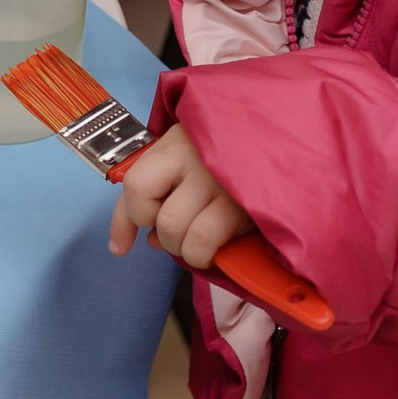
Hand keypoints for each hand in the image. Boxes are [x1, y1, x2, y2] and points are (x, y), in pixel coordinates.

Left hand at [109, 125, 254, 270]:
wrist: (278, 146)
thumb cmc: (223, 158)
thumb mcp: (179, 163)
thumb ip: (147, 198)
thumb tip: (119, 247)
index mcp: (175, 143)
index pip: (135, 184)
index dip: (129, 217)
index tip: (132, 236)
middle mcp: (196, 157)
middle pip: (160, 216)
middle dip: (165, 237)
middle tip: (182, 230)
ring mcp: (221, 180)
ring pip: (177, 231)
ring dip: (183, 248)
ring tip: (199, 239)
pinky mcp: (245, 204)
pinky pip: (204, 243)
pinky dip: (202, 255)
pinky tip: (214, 247)